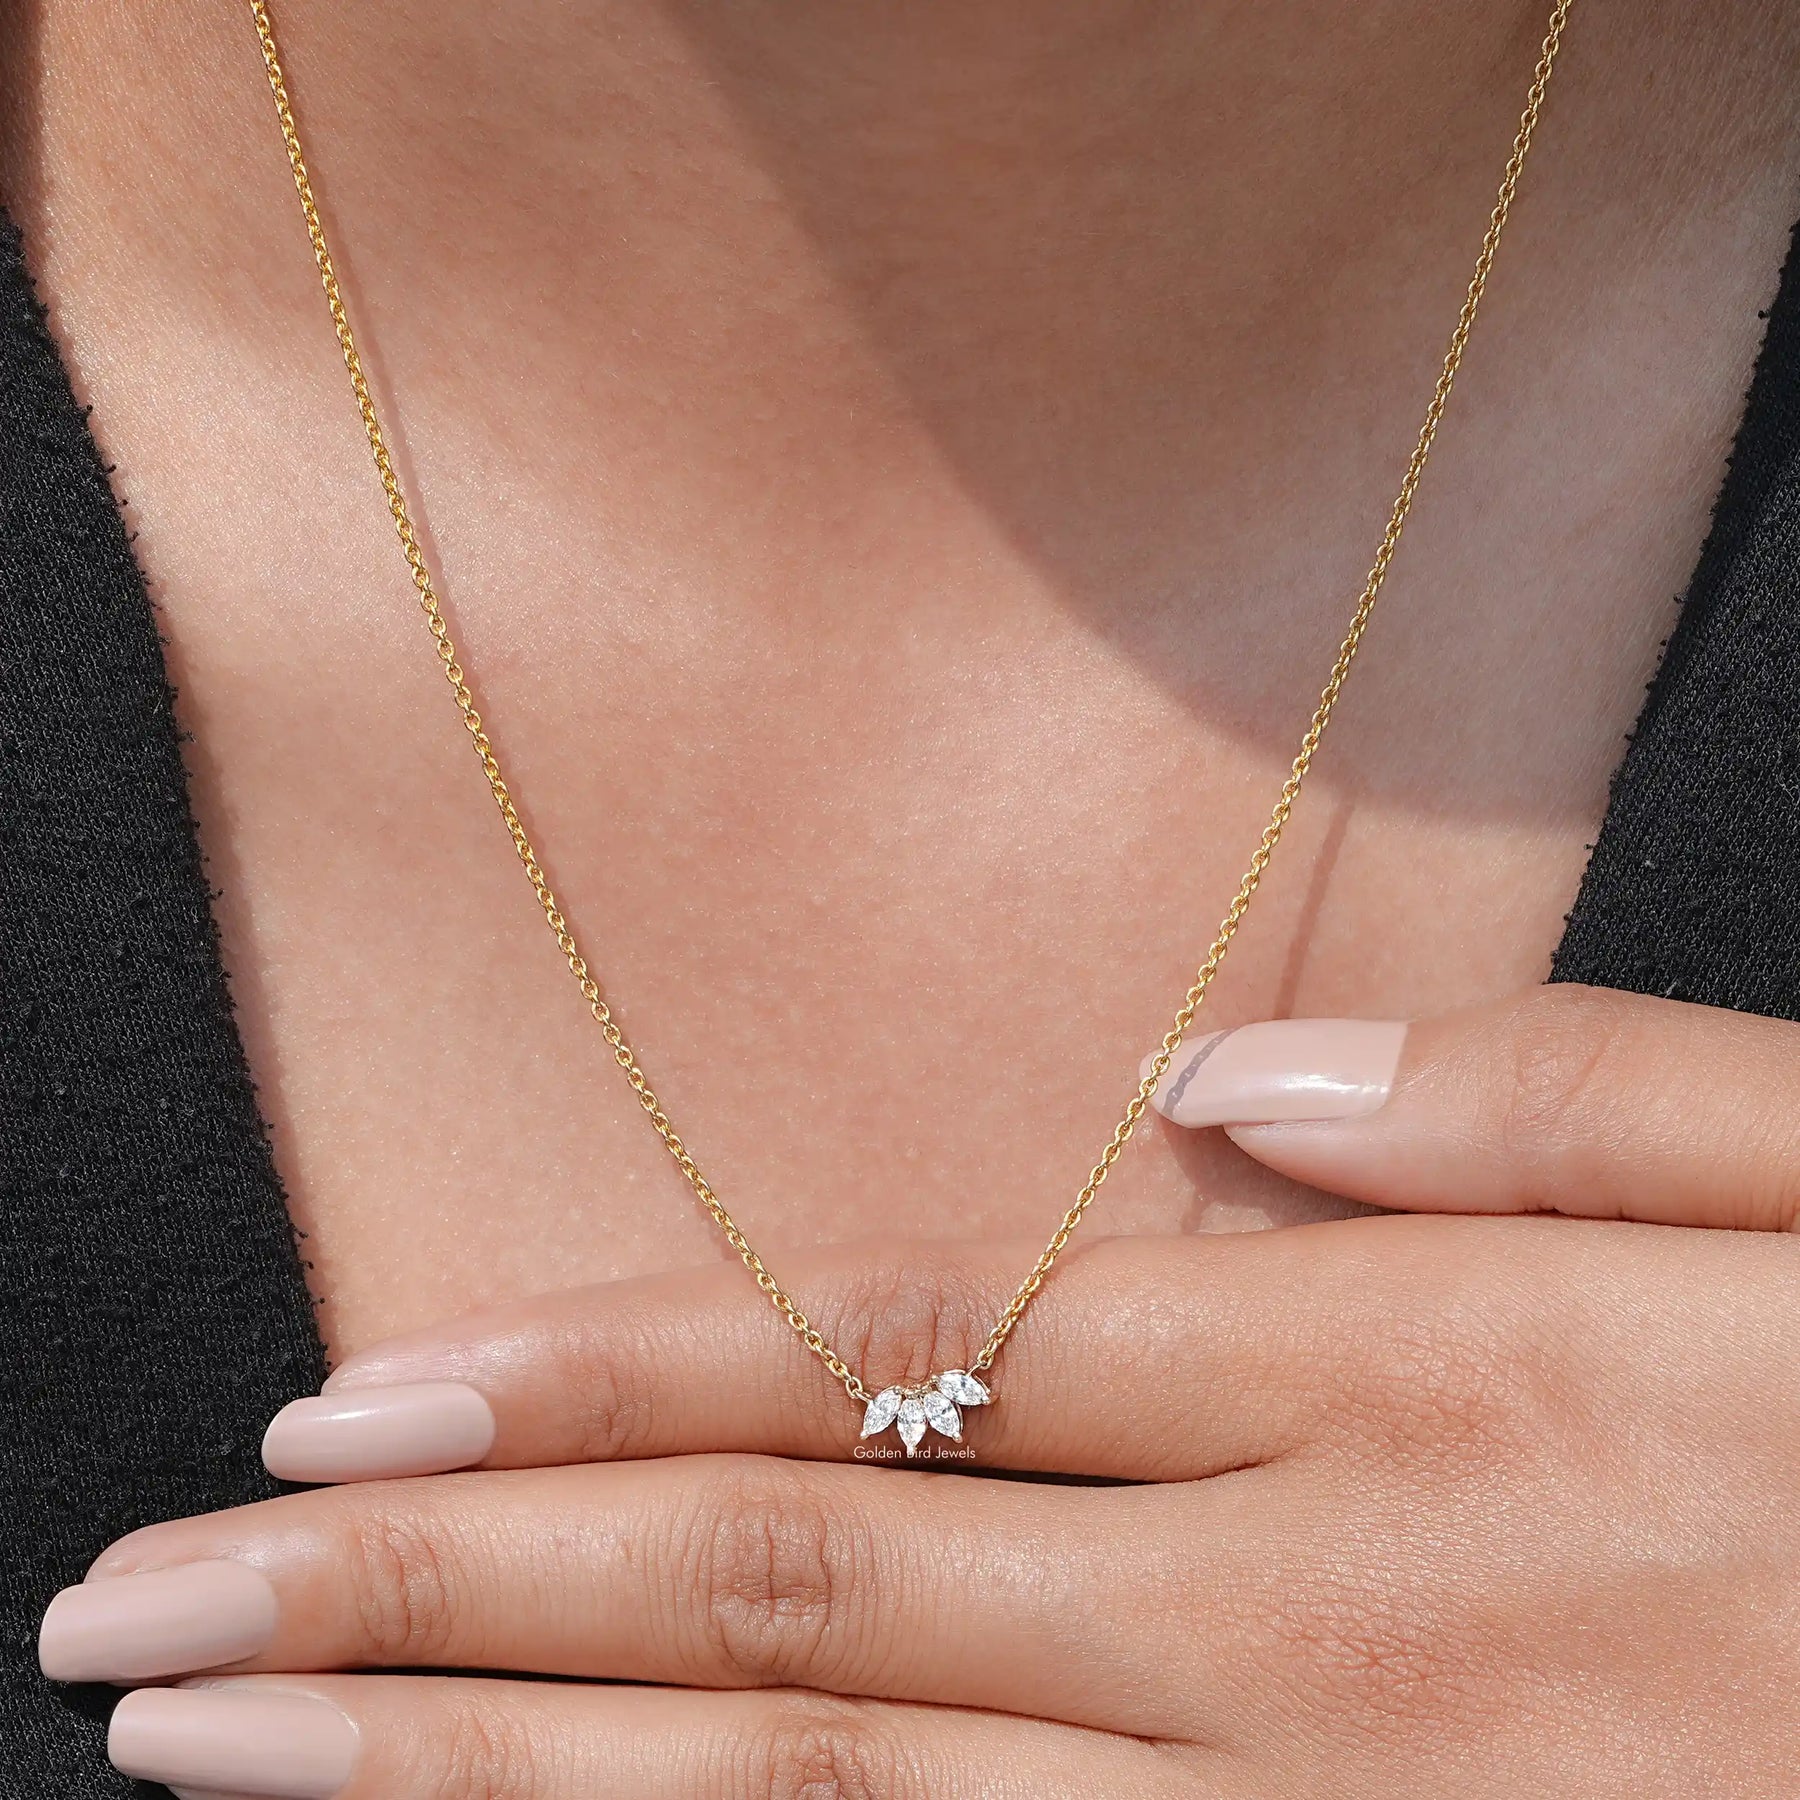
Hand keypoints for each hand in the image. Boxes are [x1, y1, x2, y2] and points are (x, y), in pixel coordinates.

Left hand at [40, 985, 1799, 1797]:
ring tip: (223, 1747)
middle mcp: (1304, 1617)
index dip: (603, 1373)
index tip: (356, 1395)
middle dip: (431, 1599)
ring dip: (490, 1779)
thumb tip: (1228, 1083)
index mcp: (1402, 1376)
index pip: (895, 1353)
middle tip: (153, 1599)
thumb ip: (1530, 1105)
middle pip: (779, 1596)